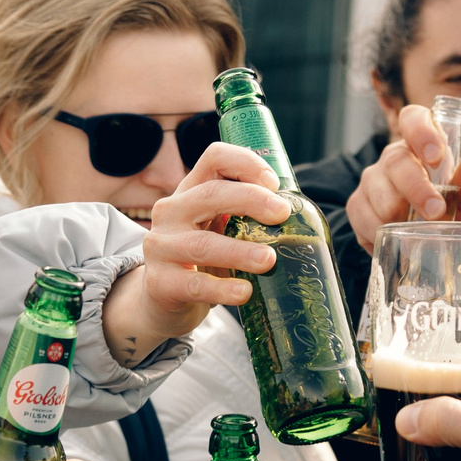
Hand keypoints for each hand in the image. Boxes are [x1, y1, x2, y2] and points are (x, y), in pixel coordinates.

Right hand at [100, 142, 286, 362]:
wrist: (161, 302)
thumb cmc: (201, 261)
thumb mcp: (217, 229)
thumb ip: (245, 217)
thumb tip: (300, 218)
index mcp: (190, 191)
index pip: (214, 158)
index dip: (245, 163)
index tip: (274, 184)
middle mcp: (171, 212)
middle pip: (211, 194)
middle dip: (251, 200)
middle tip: (282, 214)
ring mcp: (161, 247)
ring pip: (202, 244)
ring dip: (240, 251)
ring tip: (269, 260)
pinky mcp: (160, 283)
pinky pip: (194, 284)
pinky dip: (222, 289)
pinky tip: (244, 292)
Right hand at [344, 105, 460, 245]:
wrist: (433, 245)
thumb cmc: (453, 214)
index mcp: (422, 145)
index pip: (413, 119)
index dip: (422, 132)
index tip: (436, 156)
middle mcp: (393, 157)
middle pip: (395, 161)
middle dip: (416, 188)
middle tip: (437, 212)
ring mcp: (372, 181)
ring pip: (377, 191)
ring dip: (399, 214)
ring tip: (418, 232)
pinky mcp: (357, 206)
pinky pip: (362, 216)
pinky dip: (380, 232)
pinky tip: (396, 239)